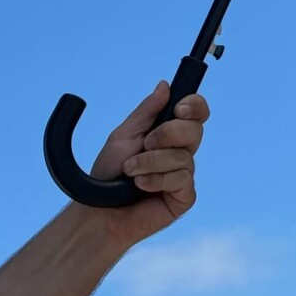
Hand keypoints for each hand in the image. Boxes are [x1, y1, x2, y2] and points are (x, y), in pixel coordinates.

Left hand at [76, 80, 209, 251]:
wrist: (99, 210)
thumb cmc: (109, 172)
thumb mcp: (125, 134)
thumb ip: (147, 110)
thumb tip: (165, 84)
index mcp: (170, 132)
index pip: (196, 112)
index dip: (195, 105)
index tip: (179, 108)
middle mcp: (181, 151)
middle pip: (196, 129)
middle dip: (169, 133)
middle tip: (145, 143)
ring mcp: (184, 174)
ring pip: (184, 156)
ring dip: (152, 161)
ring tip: (131, 170)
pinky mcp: (184, 196)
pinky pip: (181, 179)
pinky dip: (157, 179)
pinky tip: (141, 185)